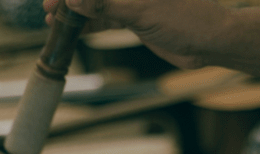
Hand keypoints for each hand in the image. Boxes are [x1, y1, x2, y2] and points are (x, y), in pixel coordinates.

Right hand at [42, 0, 259, 78]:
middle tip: (48, 5)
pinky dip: (88, 23)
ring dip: (75, 10)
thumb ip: (106, 4)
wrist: (210, 43)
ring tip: (51, 17)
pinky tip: (71, 28)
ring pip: (97, 2)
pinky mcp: (135, 17)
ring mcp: (133, 0)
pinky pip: (105, 16)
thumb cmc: (187, 19)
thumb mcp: (142, 11)